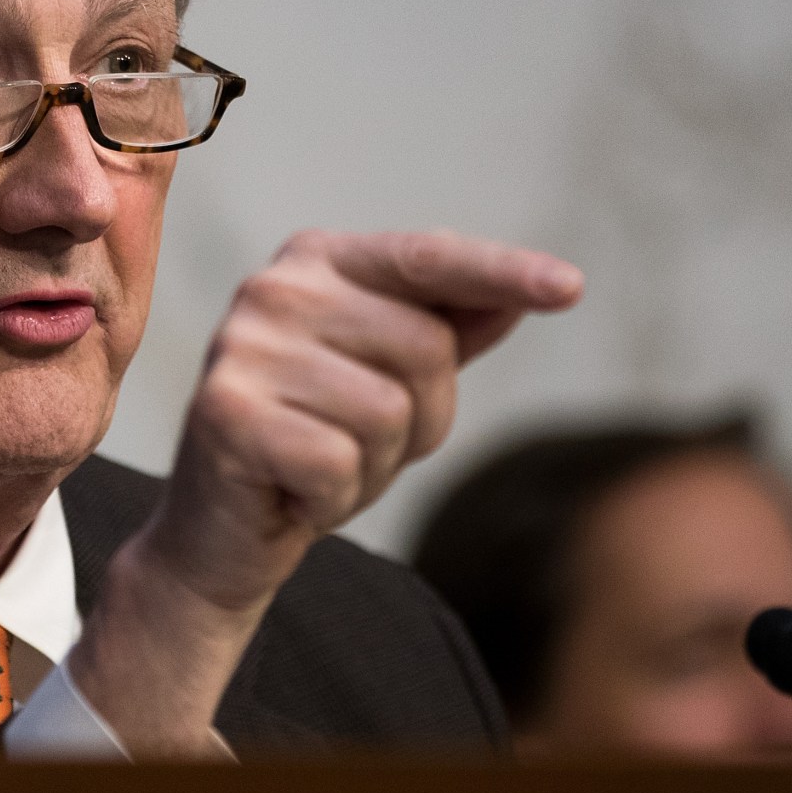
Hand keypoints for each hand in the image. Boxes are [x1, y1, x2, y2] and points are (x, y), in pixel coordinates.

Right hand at [70, 229, 581, 756]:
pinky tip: (293, 493)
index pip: (426, 257)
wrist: (220, 534)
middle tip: (356, 441)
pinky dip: (333, 498)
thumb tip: (522, 292)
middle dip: (421, 416)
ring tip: (320, 466)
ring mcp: (242, 347)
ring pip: (389, 412)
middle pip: (425, 347)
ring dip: (374, 465)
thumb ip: (448, 329)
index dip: (501, 271)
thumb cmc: (315, 444)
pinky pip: (341, 463)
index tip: (571, 288)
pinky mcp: (225, 412)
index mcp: (315, 261)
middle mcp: (274, 289)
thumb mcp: (393, 382)